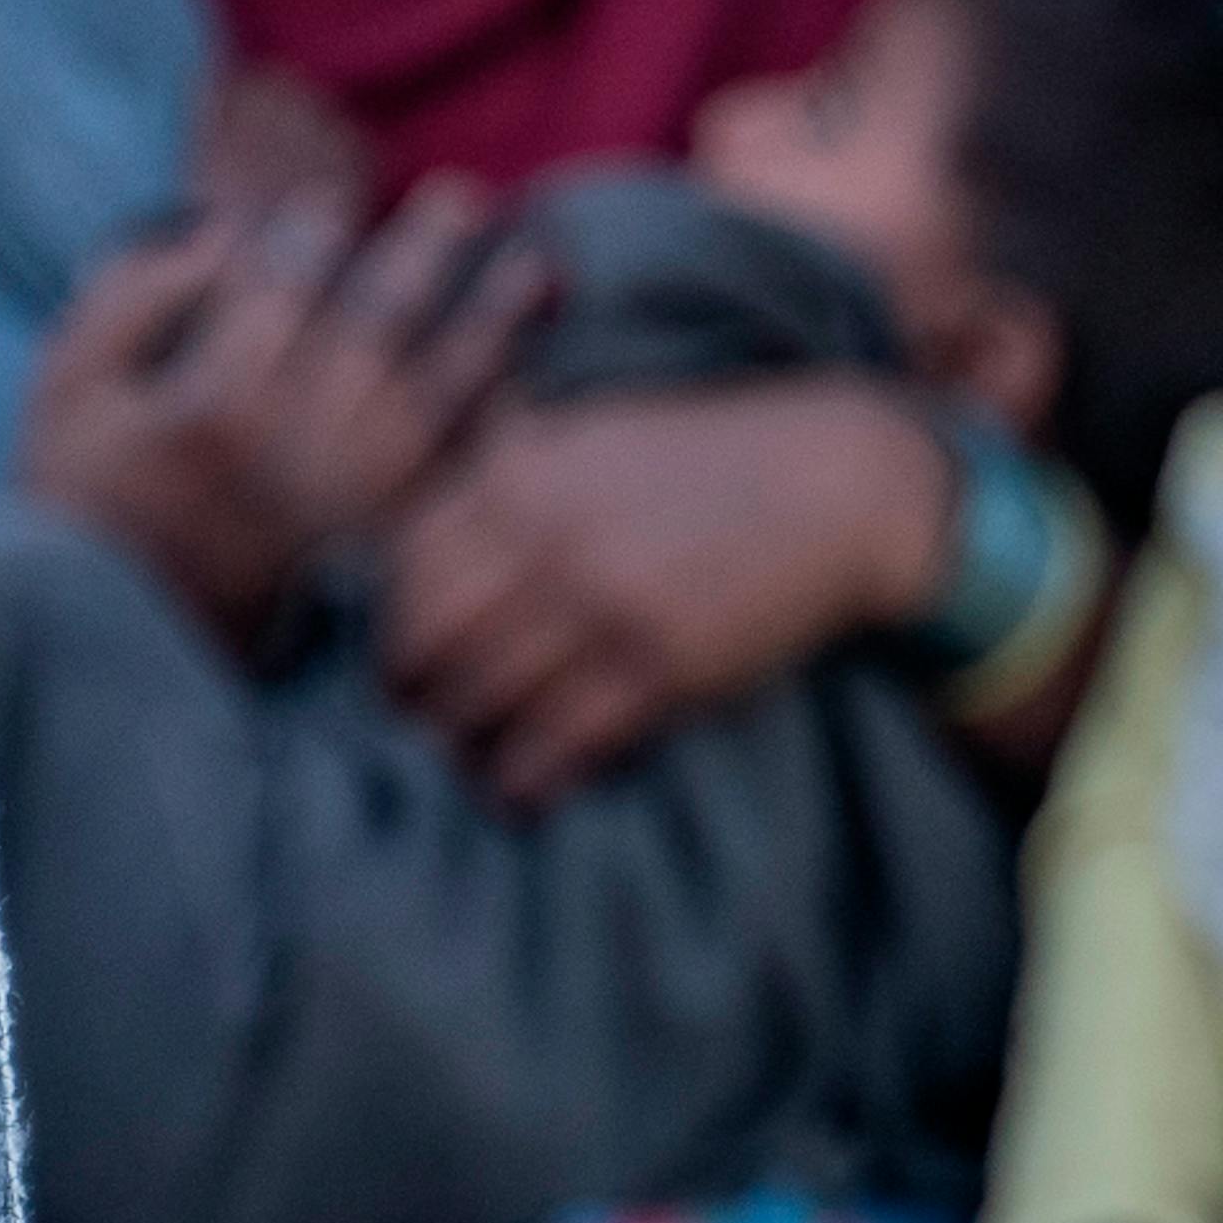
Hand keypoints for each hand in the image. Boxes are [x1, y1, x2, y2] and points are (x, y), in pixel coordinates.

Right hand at [14, 176, 544, 637]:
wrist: (110, 658)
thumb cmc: (77, 509)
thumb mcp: (66, 390)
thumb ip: (131, 299)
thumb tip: (220, 234)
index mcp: (212, 410)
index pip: (281, 289)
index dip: (310, 232)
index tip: (326, 201)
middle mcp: (293, 457)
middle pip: (377, 328)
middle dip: (422, 253)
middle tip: (459, 196)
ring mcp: (343, 513)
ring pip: (436, 398)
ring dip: (488, 325)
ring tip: (529, 264)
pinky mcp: (372, 562)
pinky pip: (453, 479)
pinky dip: (493, 424)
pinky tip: (524, 377)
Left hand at [367, 375, 961, 807]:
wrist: (833, 482)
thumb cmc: (702, 460)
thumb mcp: (589, 434)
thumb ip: (502, 472)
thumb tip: (407, 543)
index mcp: (519, 473)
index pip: (404, 569)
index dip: (389, 629)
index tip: (402, 660)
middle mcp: (547, 537)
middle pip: (425, 644)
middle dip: (410, 698)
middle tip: (422, 725)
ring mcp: (602, 606)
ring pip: (482, 704)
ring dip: (464, 750)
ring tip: (472, 764)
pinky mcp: (658, 670)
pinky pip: (557, 748)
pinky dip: (526, 780)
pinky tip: (526, 788)